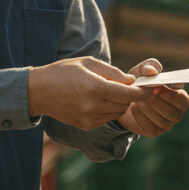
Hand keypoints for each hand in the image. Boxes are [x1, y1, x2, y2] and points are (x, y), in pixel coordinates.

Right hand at [28, 57, 149, 130]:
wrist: (39, 92)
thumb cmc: (64, 72)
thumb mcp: (88, 63)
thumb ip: (113, 72)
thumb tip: (132, 81)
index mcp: (94, 87)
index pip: (128, 94)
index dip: (142, 92)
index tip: (148, 87)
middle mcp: (92, 106)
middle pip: (125, 104)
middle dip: (131, 96)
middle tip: (131, 86)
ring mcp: (89, 119)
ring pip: (117, 113)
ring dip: (120, 103)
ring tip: (112, 91)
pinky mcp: (86, 126)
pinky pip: (107, 118)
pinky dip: (109, 109)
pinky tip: (100, 100)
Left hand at [118, 59, 188, 135]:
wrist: (126, 98)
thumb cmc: (141, 82)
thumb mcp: (143, 71)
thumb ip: (149, 66)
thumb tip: (153, 71)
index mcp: (180, 97)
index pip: (182, 100)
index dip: (170, 95)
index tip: (155, 88)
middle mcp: (177, 113)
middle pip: (171, 112)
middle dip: (156, 102)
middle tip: (142, 94)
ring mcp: (167, 124)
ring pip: (161, 121)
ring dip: (147, 109)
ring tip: (136, 99)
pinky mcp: (154, 131)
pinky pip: (150, 127)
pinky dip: (140, 117)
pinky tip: (133, 107)